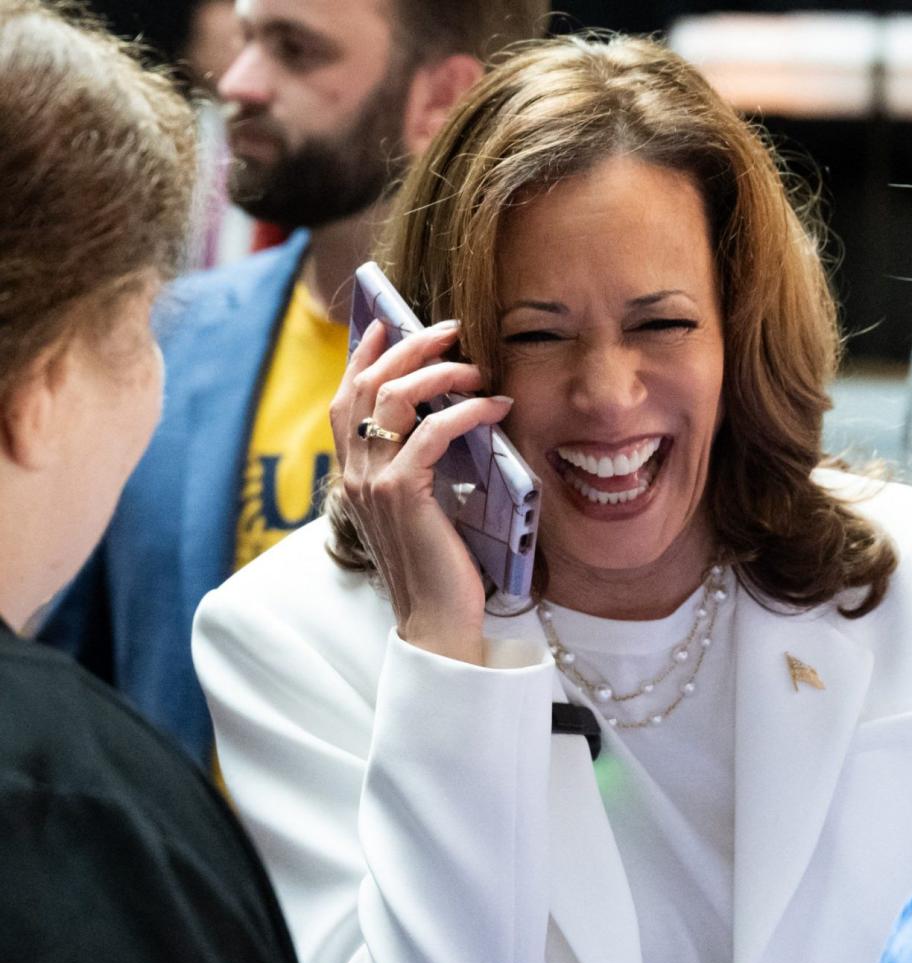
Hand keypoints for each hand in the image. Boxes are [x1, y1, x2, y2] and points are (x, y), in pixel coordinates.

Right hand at [329, 318, 513, 663]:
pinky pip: (432, 432)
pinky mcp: (403, 495)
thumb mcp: (423, 508)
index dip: (364, 357)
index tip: (388, 323)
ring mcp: (373, 484)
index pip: (346, 400)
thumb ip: (419, 467)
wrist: (436, 621)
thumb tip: (447, 420)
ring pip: (393, 398)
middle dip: (407, 346)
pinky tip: (495, 408)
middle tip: (449, 329)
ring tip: (475, 365)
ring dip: (437, 371)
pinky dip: (466, 411)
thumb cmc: (438, 567)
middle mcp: (354, 474)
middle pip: (367, 386)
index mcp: (354, 476)